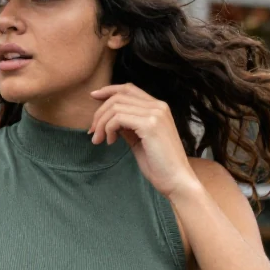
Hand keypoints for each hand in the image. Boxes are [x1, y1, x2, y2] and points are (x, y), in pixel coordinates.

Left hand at [89, 84, 200, 198]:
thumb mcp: (139, 140)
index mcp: (158, 108)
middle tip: (92, 132)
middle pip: (119, 96)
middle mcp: (158, 106)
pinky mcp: (150, 125)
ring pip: (115, 107)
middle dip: (100, 113)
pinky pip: (118, 118)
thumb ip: (128, 126)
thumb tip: (110, 119)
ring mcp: (155, 114)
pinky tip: (110, 142)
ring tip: (100, 140)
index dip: (109, 90)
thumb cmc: (159, 164)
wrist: (176, 180)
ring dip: (101, 124)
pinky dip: (108, 129)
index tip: (93, 97)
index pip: (129, 89)